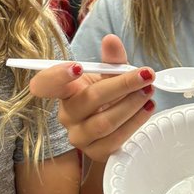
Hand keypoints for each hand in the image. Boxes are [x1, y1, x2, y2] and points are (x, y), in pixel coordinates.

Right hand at [28, 34, 155, 161]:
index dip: (56, 76)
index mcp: (64, 92)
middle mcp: (67, 115)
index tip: (78, 67)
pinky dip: (135, 122)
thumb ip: (112, 59)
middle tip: (145, 75)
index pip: (44, 85)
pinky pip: (115, 139)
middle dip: (121, 85)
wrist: (115, 127)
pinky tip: (147, 108)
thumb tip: (111, 40)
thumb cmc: (108, 97)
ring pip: (105, 122)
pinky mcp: (95, 153)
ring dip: (131, 105)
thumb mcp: (110, 76)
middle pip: (90, 100)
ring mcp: (79, 137)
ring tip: (149, 91)